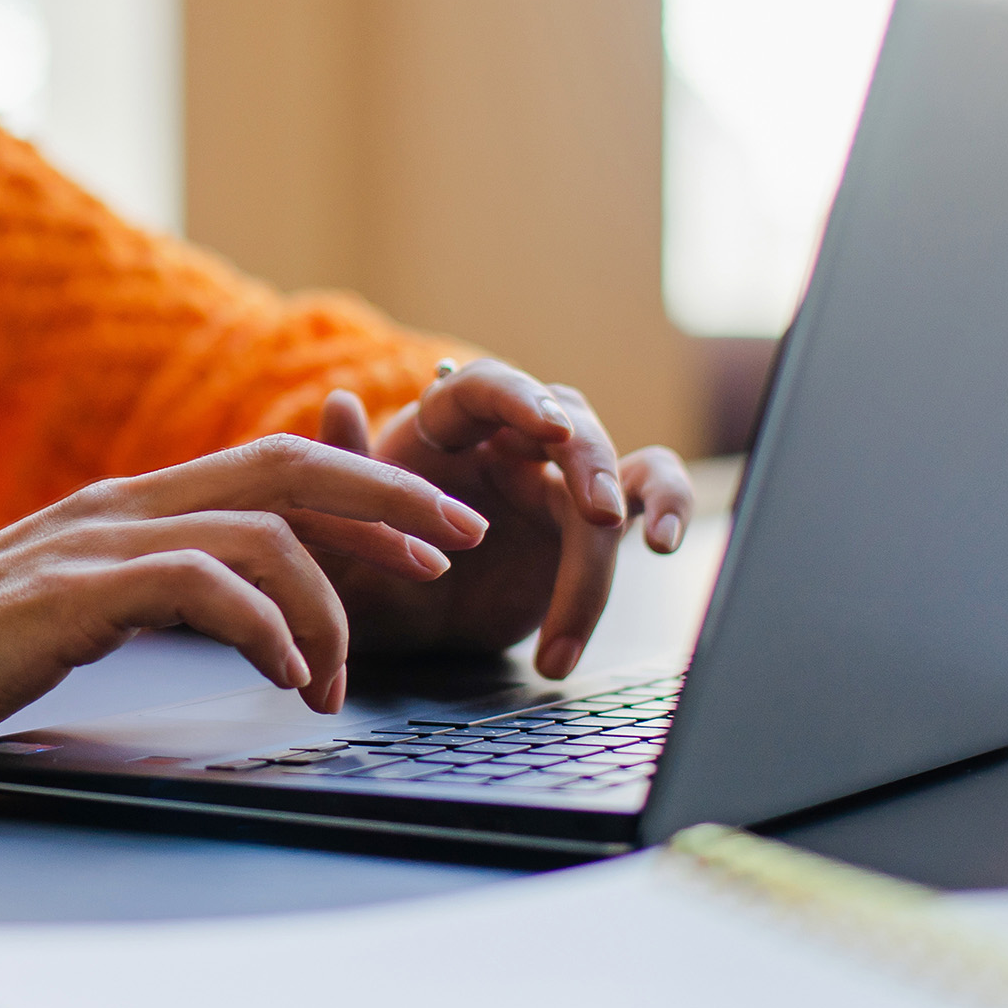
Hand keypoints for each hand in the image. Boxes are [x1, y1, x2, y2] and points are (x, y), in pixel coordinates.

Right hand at [0, 435, 486, 752]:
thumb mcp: (78, 610)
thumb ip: (151, 591)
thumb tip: (237, 611)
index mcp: (130, 505)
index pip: (276, 467)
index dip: (367, 490)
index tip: (432, 532)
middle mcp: (125, 504)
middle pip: (293, 469)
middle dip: (391, 501)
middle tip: (458, 544)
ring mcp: (99, 541)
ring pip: (265, 533)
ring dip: (329, 606)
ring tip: (339, 679)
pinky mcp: (77, 591)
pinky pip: (205, 586)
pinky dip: (267, 627)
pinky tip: (287, 679)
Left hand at [313, 360, 694, 679]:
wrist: (397, 618)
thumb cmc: (366, 561)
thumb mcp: (339, 528)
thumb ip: (343, 467)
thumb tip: (339, 403)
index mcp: (444, 425)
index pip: (485, 389)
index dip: (519, 400)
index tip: (549, 428)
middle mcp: (507, 439)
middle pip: (567, 427)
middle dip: (591, 466)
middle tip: (600, 516)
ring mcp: (554, 477)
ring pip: (619, 465)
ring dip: (646, 498)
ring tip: (657, 544)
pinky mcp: (589, 521)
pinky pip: (646, 499)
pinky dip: (668, 509)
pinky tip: (668, 544)